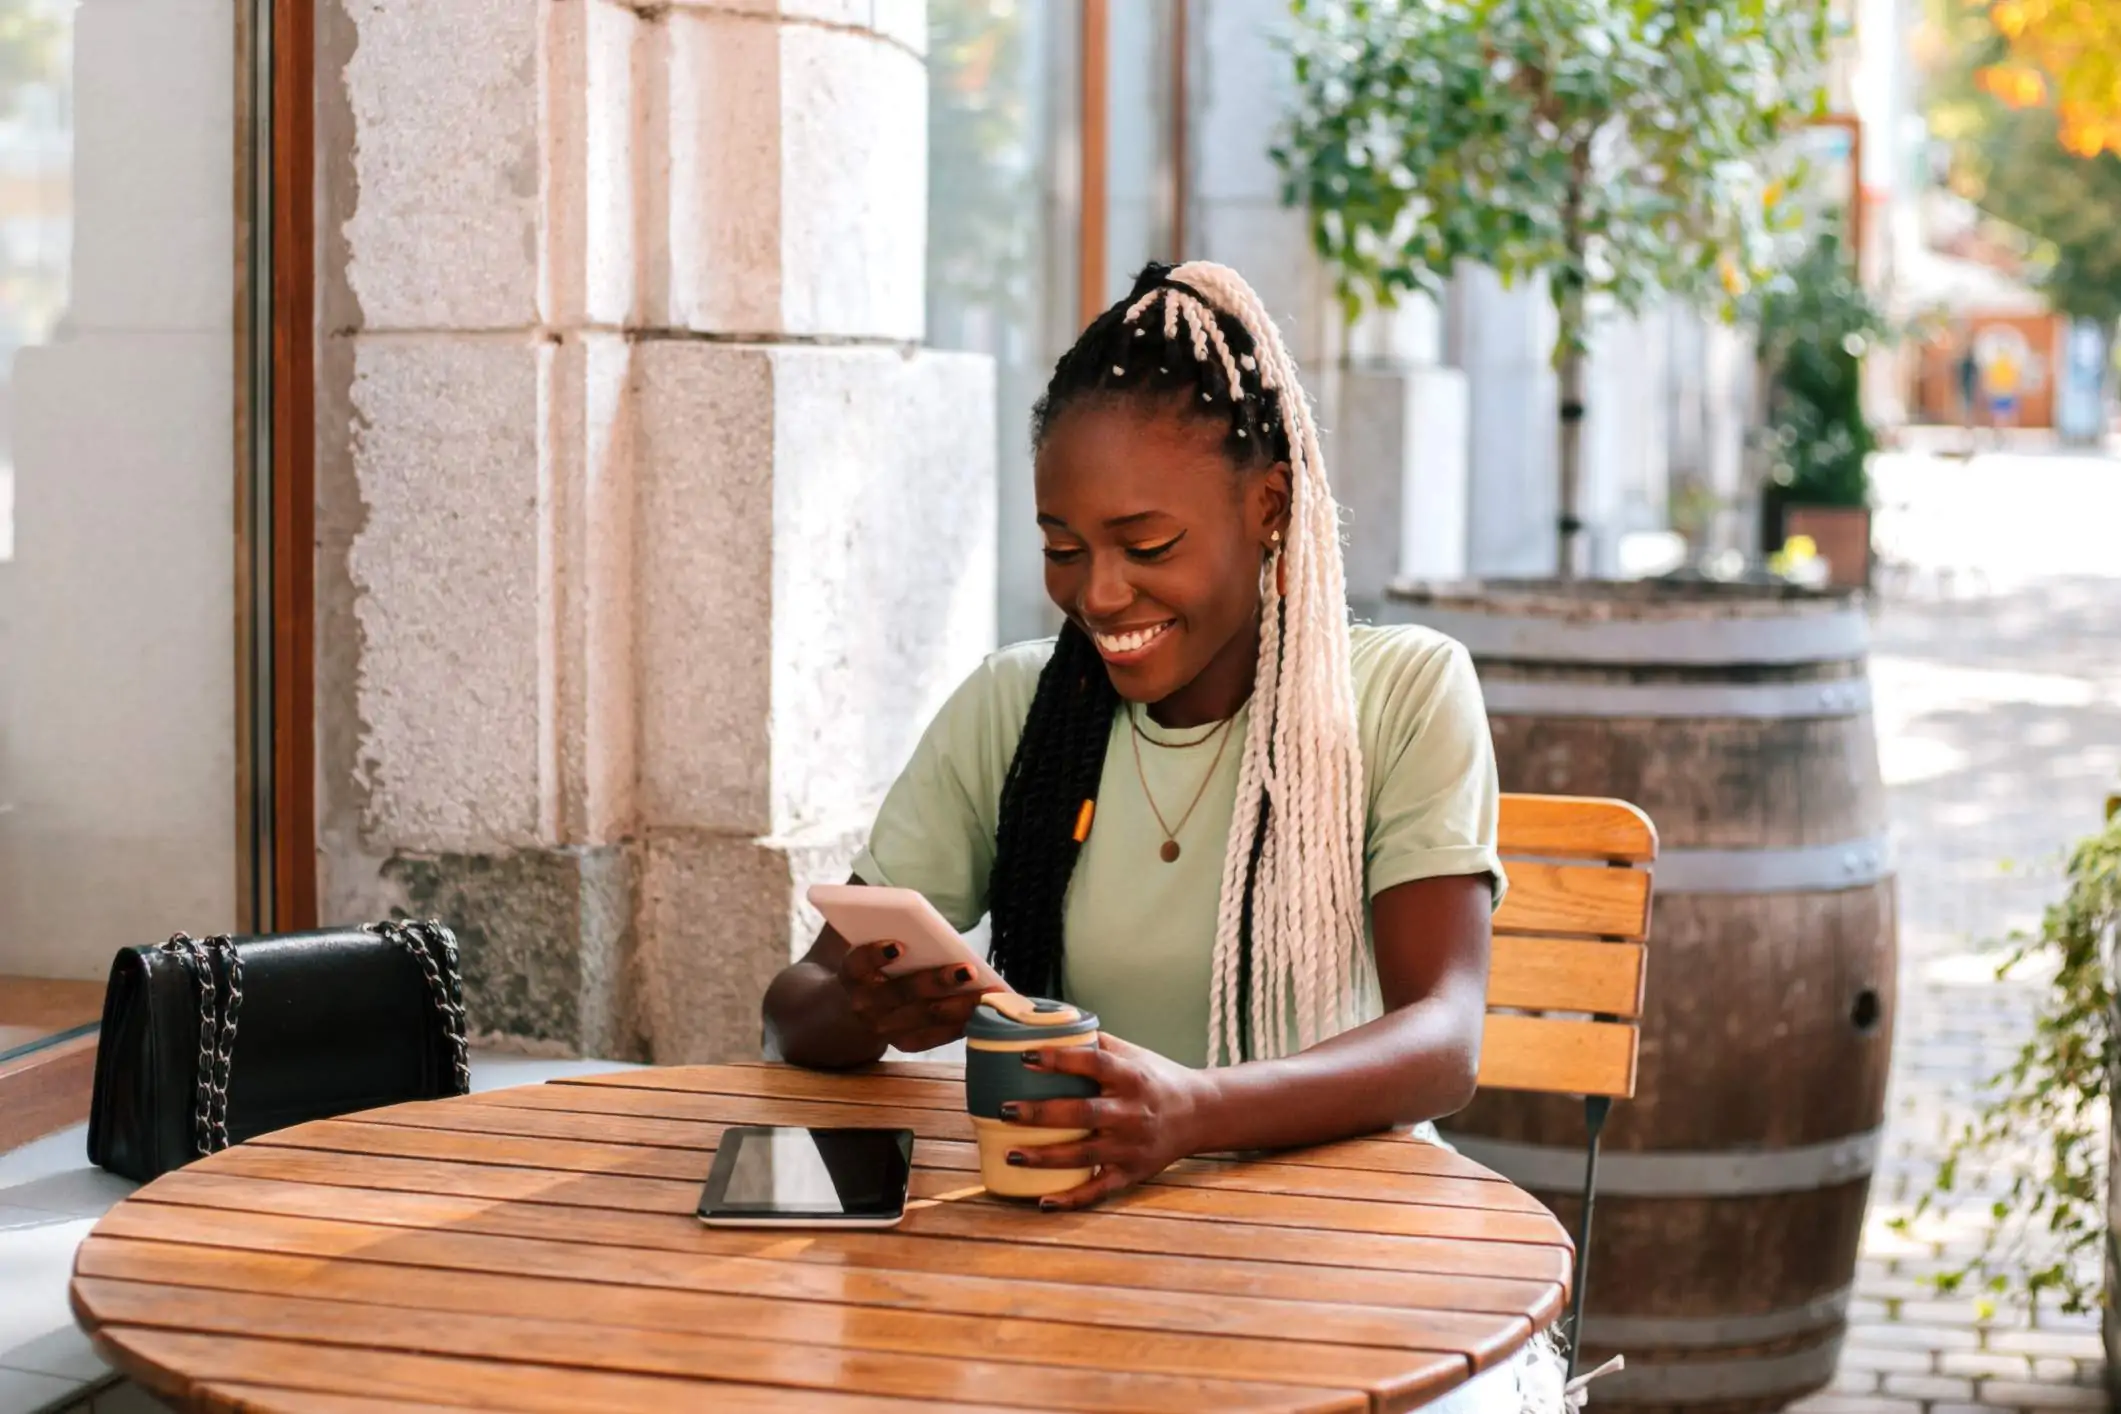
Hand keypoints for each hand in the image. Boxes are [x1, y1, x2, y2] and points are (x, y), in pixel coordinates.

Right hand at [837, 942, 1005, 1054]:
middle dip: (938, 981)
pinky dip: (960, 1023)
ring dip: (960, 1003)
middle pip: (902, 992)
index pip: (858, 963)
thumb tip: (926, 922)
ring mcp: (884, 1028)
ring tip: (989, 991)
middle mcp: (864, 1004)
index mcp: (852, 974)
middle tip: (968, 969)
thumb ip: (890, 935)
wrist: (852, 1009)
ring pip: (925, 1016)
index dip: (876, 955)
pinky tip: (983, 1010)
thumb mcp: (871, 950)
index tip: (900, 945)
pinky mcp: (903, 1044)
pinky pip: (935, 1036)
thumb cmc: (874, 967)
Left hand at [1000, 1033, 1215, 1209]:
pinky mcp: (1132, 1174)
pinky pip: (1098, 1190)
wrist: (1199, 1114)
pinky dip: (1071, 1199)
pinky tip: (1043, 1201)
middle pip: (1083, 1114)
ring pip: (1084, 1155)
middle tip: (1005, 1109)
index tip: (1026, 1056)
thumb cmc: (1156, 1079)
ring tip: (1010, 1152)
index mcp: (1131, 1078)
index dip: (1060, 1060)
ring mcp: (1131, 1147)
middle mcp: (1132, 1113)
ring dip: (1045, 1156)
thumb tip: (1050, 1024)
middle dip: (1041, 1114)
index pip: (1094, 1065)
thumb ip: (1096, 1043)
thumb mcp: (1133, 1054)